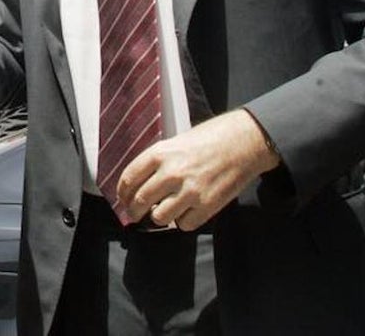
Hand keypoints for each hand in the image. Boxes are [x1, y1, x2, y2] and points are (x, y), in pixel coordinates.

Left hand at [116, 109, 280, 230]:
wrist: (243, 142)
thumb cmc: (209, 139)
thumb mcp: (176, 142)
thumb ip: (157, 162)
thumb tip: (139, 185)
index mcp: (160, 154)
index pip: (128, 179)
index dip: (122, 194)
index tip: (123, 200)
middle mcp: (171, 172)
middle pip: (140, 201)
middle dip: (134, 211)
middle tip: (136, 214)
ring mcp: (189, 191)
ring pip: (159, 217)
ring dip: (159, 217)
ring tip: (165, 210)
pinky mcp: (206, 206)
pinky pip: (184, 224)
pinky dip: (183, 221)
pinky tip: (187, 210)